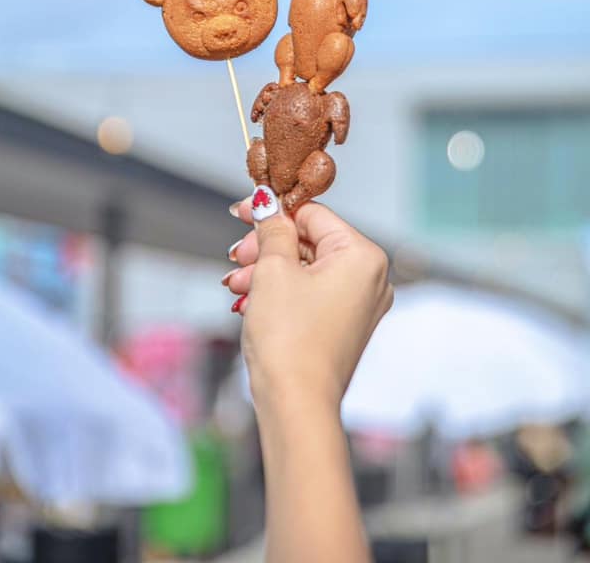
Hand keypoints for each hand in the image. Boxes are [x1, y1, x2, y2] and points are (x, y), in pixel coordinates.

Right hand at [225, 187, 393, 415]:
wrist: (295, 404)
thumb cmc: (290, 340)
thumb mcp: (273, 270)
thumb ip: (271, 230)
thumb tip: (267, 202)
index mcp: (363, 256)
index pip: (313, 215)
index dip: (273, 212)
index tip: (242, 211)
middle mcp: (370, 278)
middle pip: (309, 242)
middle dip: (267, 248)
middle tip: (236, 255)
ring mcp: (359, 304)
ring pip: (306, 269)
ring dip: (267, 272)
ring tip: (236, 285)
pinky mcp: (344, 325)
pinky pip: (310, 294)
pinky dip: (280, 292)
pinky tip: (249, 301)